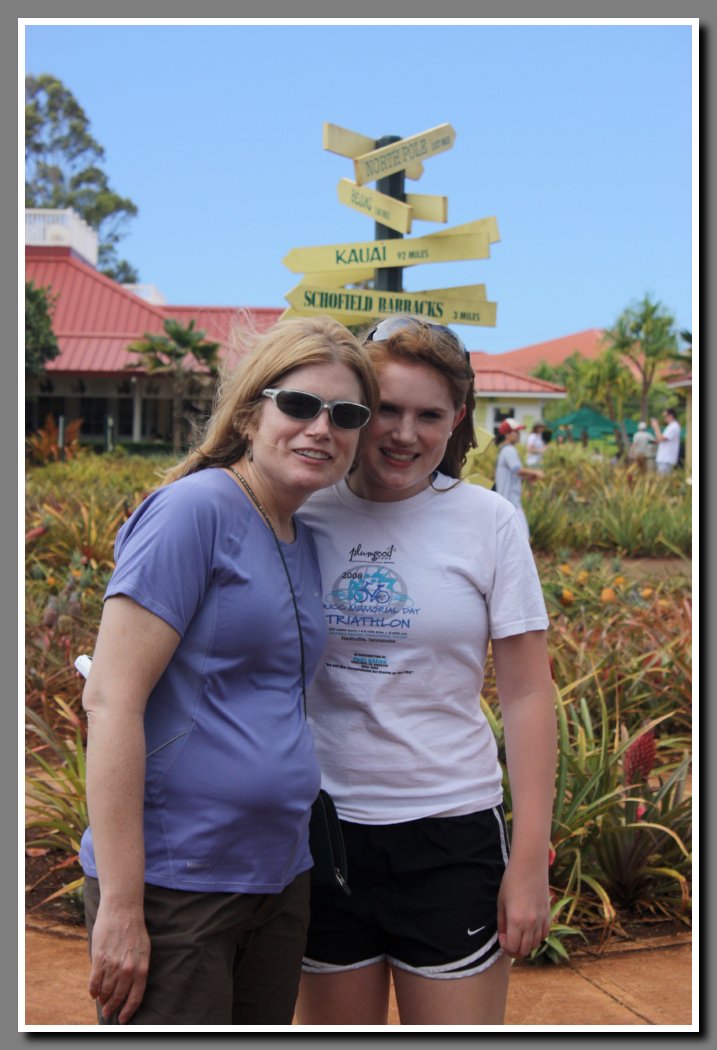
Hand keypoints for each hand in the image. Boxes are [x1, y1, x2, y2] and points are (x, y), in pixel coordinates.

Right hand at [88, 900, 149, 1023]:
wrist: (122, 909)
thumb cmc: (134, 929)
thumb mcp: (143, 950)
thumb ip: (137, 968)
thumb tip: (129, 987)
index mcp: (142, 967)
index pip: (135, 997)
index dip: (128, 1011)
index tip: (123, 1018)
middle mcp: (128, 969)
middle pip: (118, 997)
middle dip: (112, 1007)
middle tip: (108, 1013)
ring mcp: (113, 964)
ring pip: (105, 991)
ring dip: (102, 999)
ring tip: (101, 1001)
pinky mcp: (99, 959)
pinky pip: (94, 982)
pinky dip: (93, 990)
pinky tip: (93, 993)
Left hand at [496, 859, 550, 958]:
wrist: (529, 866)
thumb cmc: (511, 881)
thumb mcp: (501, 902)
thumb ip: (502, 922)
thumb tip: (504, 936)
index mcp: (516, 920)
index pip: (512, 947)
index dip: (505, 946)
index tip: (501, 936)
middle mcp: (531, 924)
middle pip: (524, 951)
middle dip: (514, 949)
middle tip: (508, 939)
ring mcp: (541, 920)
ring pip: (535, 945)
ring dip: (526, 944)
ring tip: (518, 933)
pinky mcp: (548, 915)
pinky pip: (544, 935)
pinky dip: (536, 936)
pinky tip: (529, 928)